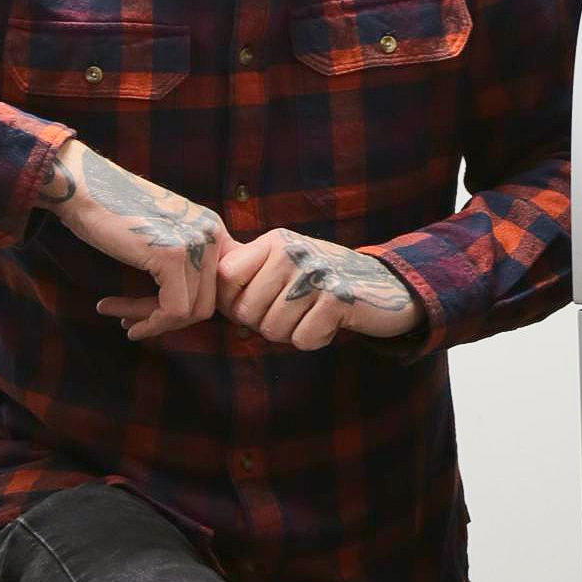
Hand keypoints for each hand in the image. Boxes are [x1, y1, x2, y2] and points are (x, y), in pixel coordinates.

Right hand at [39, 139, 233, 340]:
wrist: (82, 187)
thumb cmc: (110, 213)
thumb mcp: (161, 235)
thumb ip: (182, 261)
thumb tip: (187, 311)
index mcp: (212, 229)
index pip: (215, 288)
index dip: (186, 310)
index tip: (155, 317)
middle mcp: (211, 234)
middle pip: (205, 304)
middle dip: (167, 320)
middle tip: (134, 323)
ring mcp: (196, 244)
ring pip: (189, 312)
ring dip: (154, 322)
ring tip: (125, 322)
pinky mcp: (173, 256)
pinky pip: (173, 309)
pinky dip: (150, 323)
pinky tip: (124, 319)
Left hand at [215, 229, 425, 350]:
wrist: (384, 286)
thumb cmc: (322, 281)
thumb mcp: (284, 264)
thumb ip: (246, 269)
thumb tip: (196, 283)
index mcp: (274, 241)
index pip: (225, 279)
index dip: (235, 302)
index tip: (259, 303)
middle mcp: (293, 250)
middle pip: (246, 312)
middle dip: (266, 323)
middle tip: (294, 311)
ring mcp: (316, 273)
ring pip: (272, 330)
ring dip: (291, 333)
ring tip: (312, 315)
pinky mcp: (338, 299)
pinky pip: (302, 340)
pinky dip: (315, 340)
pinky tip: (330, 323)